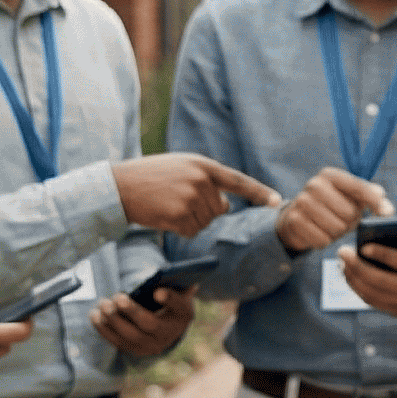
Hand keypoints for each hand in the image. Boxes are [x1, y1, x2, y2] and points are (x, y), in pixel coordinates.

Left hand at [91, 285, 194, 358]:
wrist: (168, 327)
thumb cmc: (170, 303)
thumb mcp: (177, 293)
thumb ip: (171, 287)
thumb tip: (158, 289)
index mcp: (181, 316)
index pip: (178, 306)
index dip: (169, 299)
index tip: (157, 292)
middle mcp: (168, 335)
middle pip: (148, 325)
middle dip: (130, 312)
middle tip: (116, 297)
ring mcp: (150, 346)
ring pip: (129, 336)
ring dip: (112, 321)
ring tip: (102, 305)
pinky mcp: (134, 351)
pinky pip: (117, 342)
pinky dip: (104, 330)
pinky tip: (95, 316)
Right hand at [111, 153, 279, 236]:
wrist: (119, 186)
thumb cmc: (150, 177)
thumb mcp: (181, 168)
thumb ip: (206, 181)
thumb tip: (226, 206)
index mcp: (203, 165)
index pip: (237, 180)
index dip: (258, 192)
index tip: (277, 201)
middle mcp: (201, 180)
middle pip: (219, 209)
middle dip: (202, 210)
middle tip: (176, 199)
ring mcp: (191, 198)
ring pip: (205, 222)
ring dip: (189, 221)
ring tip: (168, 205)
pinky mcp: (180, 215)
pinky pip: (192, 232)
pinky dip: (180, 230)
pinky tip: (164, 216)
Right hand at [273, 168, 392, 253]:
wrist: (297, 217)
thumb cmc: (332, 206)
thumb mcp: (351, 197)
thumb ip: (372, 199)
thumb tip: (388, 211)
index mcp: (331, 175)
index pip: (359, 188)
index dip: (375, 202)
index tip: (386, 214)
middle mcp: (315, 185)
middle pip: (349, 213)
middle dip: (350, 222)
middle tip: (343, 220)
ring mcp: (302, 202)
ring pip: (337, 228)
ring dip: (338, 233)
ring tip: (331, 225)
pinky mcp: (294, 220)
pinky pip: (322, 240)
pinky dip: (325, 241)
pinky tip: (319, 232)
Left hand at [336, 230, 396, 318]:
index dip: (381, 254)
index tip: (363, 246)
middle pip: (380, 280)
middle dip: (357, 266)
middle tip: (343, 252)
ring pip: (372, 294)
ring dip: (353, 279)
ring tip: (342, 264)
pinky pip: (372, 302)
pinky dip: (358, 290)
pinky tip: (350, 277)